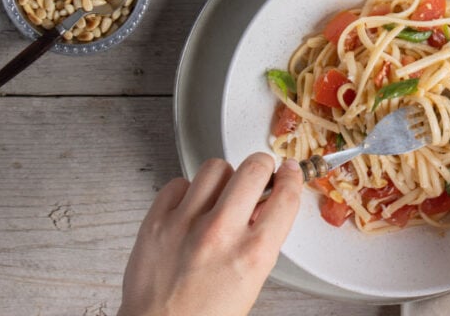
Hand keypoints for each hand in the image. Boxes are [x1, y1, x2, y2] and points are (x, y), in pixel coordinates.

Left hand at [118, 154, 302, 315]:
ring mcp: (186, 224)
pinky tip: (190, 207)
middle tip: (257, 174)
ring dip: (223, 178)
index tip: (288, 171)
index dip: (292, 177)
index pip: (285, 196)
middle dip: (261, 167)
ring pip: (215, 167)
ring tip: (220, 193)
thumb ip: (260, 241)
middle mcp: (221, 234)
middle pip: (253, 168)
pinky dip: (187, 191)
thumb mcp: (250, 281)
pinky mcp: (157, 221)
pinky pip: (178, 183)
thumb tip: (264, 206)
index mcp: (253, 254)